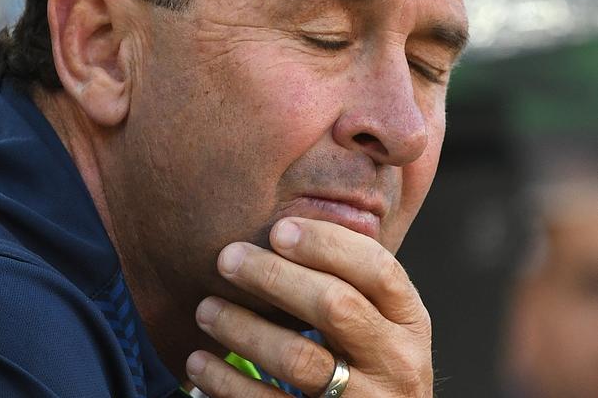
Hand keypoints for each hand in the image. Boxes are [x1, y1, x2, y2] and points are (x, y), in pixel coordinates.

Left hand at [186, 217, 432, 396]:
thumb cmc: (371, 361)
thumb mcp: (380, 321)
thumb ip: (351, 282)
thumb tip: (284, 229)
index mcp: (410, 320)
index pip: (377, 269)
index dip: (327, 244)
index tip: (278, 230)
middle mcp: (397, 361)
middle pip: (335, 306)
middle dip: (275, 276)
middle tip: (228, 259)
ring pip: (298, 360)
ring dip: (243, 329)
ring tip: (206, 309)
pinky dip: (229, 382)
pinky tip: (201, 363)